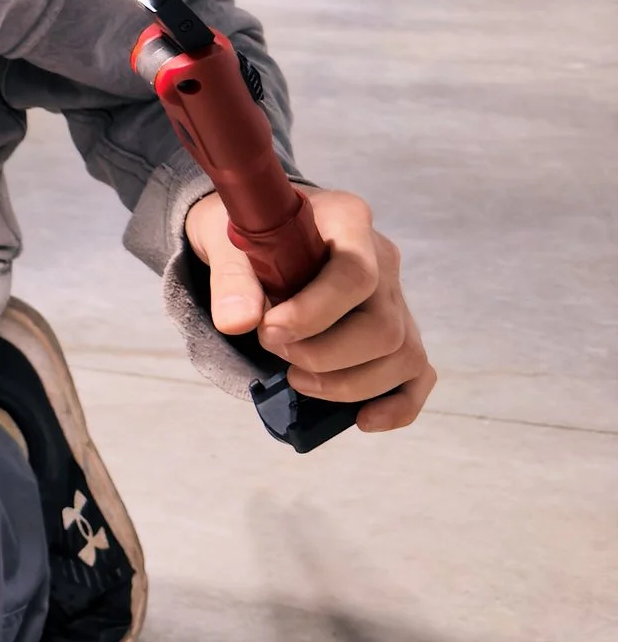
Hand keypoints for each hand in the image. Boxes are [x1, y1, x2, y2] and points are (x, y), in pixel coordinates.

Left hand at [186, 188, 435, 433]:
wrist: (260, 231)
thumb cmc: (249, 232)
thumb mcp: (226, 239)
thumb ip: (231, 279)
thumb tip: (236, 323)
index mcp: (347, 220)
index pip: (355, 274)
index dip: (314, 314)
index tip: (268, 330)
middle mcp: (382, 259)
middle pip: (384, 327)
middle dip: (324, 355)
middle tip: (273, 349)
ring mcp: (395, 298)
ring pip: (402, 355)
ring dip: (348, 384)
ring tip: (294, 378)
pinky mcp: (396, 332)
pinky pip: (416, 374)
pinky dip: (396, 404)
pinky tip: (362, 420)